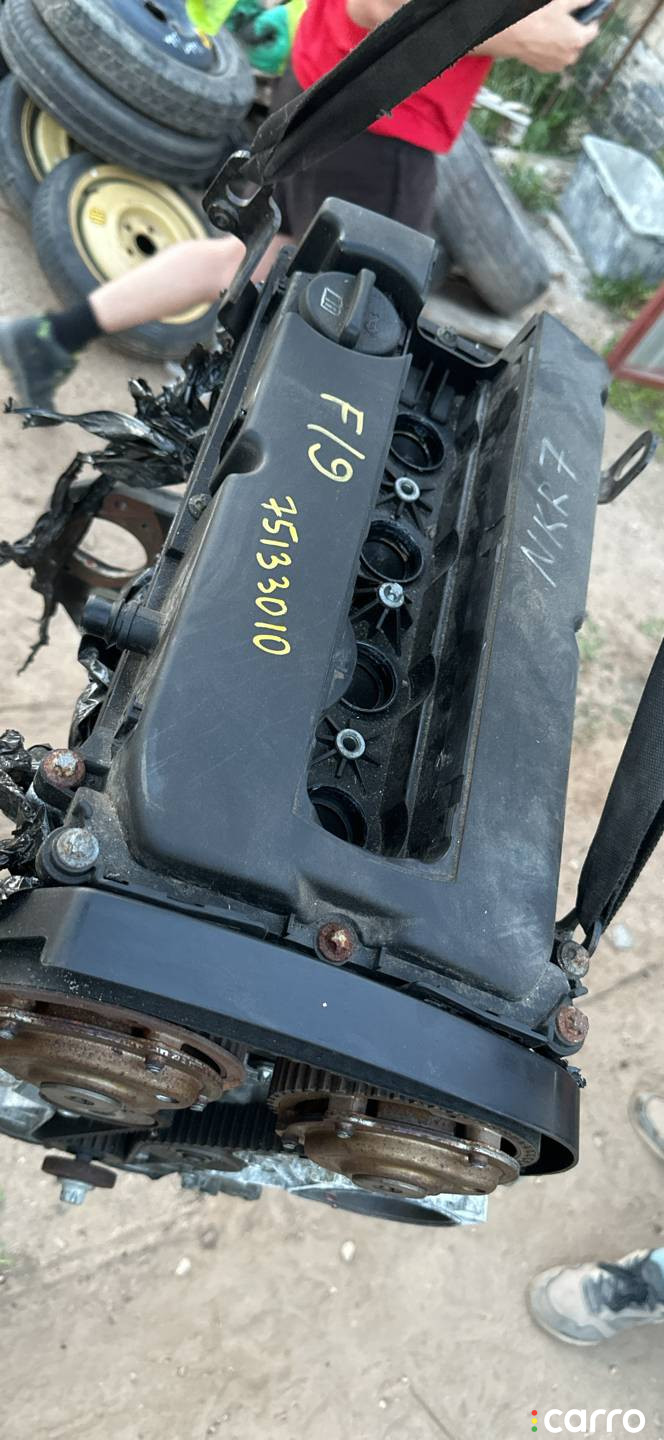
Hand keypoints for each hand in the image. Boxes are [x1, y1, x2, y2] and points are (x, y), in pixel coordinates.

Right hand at [475, 0, 598, 71]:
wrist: (512, 35)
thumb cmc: (537, 17)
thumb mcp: (562, 2)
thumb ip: (581, 1)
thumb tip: (593, 0)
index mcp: (579, 39)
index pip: (594, 29)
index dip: (589, 19)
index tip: (584, 14)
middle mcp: (571, 56)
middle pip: (579, 41)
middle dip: (574, 31)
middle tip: (562, 19)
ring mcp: (558, 65)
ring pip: (566, 50)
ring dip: (563, 41)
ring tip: (550, 29)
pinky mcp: (545, 68)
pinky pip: (555, 57)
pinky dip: (552, 49)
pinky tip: (542, 39)